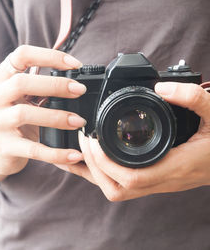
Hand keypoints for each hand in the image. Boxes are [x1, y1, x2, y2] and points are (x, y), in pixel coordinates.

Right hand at [0, 45, 86, 175]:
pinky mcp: (2, 146)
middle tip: (80, 90)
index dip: (49, 56)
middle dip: (55, 84)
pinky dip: (55, 152)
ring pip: (23, 113)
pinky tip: (74, 154)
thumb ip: (41, 84)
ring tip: (78, 121)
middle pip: (20, 82)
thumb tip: (75, 75)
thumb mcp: (23, 97)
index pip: (21, 55)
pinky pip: (32, 149)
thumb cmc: (15, 118)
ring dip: (56, 116)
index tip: (74, 64)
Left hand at [59, 82, 209, 200]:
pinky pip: (124, 185)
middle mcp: (164, 180)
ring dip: (96, 174)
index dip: (105, 164)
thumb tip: (162, 88)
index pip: (131, 178)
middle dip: (93, 167)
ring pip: (118, 191)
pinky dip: (104, 174)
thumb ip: (193, 98)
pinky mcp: (157, 179)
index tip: (92, 140)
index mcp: (174, 167)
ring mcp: (159, 183)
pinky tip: (95, 160)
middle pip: (117, 189)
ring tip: (84, 148)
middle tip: (84, 140)